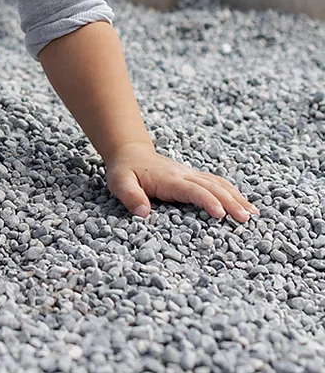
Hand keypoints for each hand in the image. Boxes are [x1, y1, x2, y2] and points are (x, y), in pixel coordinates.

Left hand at [105, 141, 259, 222]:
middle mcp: (183, 174)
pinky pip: (216, 182)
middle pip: (211, 187)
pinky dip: (232, 192)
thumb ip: (130, 196)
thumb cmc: (124, 171)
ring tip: (253, 213)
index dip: (206, 200)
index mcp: (168, 179)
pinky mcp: (193, 177)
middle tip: (246, 219)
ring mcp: (190, 174)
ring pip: (217, 183)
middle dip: (230, 202)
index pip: (191, 189)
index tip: (220, 215)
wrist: (130, 153)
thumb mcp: (119, 183)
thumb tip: (143, 214)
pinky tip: (244, 203)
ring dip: (236, 197)